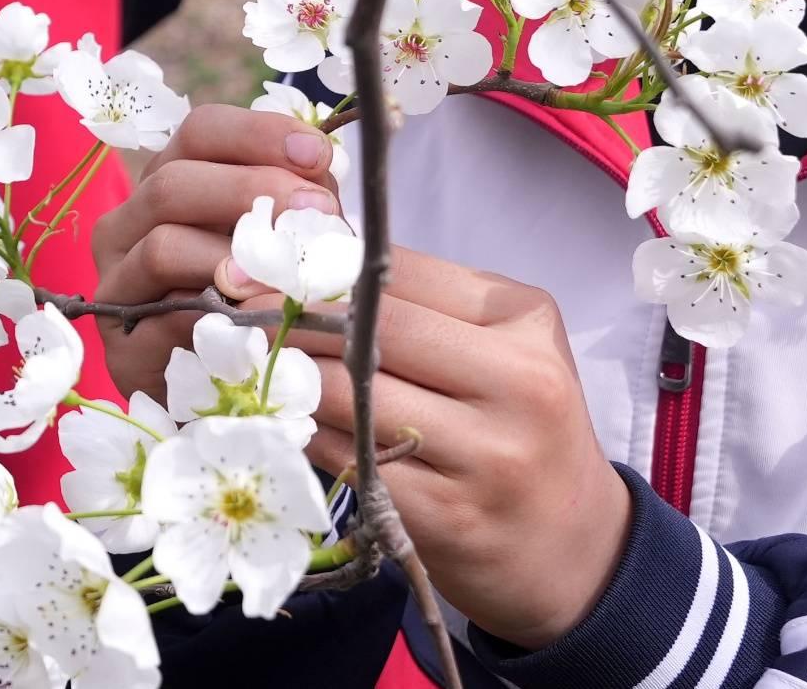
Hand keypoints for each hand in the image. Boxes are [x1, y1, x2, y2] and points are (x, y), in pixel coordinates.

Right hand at [86, 103, 341, 398]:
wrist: (228, 393)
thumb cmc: (262, 301)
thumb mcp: (283, 241)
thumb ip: (296, 206)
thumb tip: (321, 177)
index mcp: (169, 182)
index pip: (200, 132)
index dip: (258, 134)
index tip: (318, 154)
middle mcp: (128, 224)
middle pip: (172, 183)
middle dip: (251, 191)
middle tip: (317, 211)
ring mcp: (116, 284)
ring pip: (162, 246)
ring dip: (233, 257)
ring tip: (288, 273)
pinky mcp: (122, 345)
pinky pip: (163, 322)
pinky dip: (217, 320)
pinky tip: (262, 324)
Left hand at [274, 246, 628, 649]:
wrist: (574, 549)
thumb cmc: (518, 430)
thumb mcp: (497, 348)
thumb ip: (417, 302)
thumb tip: (302, 257)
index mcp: (525, 320)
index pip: (399, 271)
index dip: (316, 265)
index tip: (256, 263)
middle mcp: (518, 381)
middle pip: (372, 328)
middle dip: (291, 316)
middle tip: (231, 312)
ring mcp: (486, 453)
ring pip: (349, 394)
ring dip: (286, 378)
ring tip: (247, 364)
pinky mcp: (447, 515)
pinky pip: (348, 457)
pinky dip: (305, 437)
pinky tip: (284, 425)